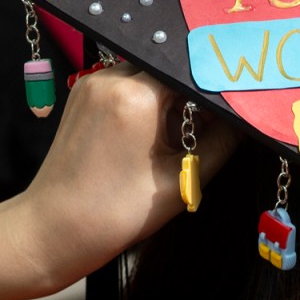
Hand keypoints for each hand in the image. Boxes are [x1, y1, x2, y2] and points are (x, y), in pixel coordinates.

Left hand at [15, 63, 236, 292]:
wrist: (54, 229)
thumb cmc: (117, 212)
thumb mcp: (184, 180)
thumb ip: (222, 141)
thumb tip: (244, 116)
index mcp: (135, 95)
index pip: (193, 71)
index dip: (217, 85)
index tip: (236, 103)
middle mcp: (110, 78)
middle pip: (170, 69)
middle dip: (192, 94)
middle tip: (210, 126)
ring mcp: (92, 83)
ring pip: (149, 75)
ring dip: (169, 99)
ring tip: (177, 138)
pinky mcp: (83, 95)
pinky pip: (127, 85)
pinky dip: (146, 103)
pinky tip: (152, 138)